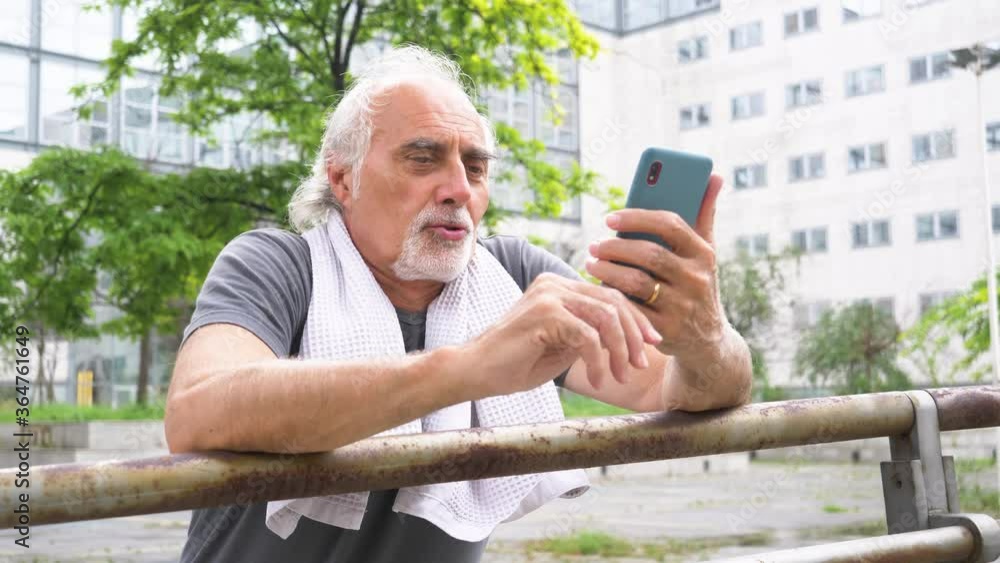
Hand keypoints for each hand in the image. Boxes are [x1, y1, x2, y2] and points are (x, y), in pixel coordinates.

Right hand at [462, 273, 662, 397]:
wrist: (475, 371)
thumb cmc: (516, 363)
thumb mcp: (562, 346)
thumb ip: (589, 334)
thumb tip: (627, 339)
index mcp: (559, 286)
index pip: (609, 295)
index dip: (636, 320)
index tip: (652, 344)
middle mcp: (555, 283)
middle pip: (613, 302)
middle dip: (635, 335)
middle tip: (642, 363)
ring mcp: (549, 295)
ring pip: (605, 318)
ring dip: (620, 350)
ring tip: (621, 375)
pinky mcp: (545, 313)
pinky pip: (587, 336)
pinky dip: (598, 361)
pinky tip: (596, 379)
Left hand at [584, 174, 725, 364]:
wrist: (707, 341)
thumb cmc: (697, 284)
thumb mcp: (706, 253)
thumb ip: (705, 214)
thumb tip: (715, 175)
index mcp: (704, 253)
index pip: (670, 225)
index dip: (636, 218)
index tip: (610, 218)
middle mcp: (696, 279)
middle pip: (649, 254)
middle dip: (615, 247)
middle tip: (593, 245)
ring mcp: (682, 306)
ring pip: (636, 282)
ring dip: (607, 271)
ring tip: (590, 263)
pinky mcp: (666, 331)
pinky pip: (631, 309)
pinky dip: (612, 297)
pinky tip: (599, 289)